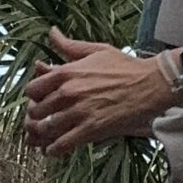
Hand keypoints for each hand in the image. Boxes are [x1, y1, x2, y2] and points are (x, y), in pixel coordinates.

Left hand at [24, 26, 166, 157]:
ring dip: (43, 136)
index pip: (32, 89)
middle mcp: (68, 92)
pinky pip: (62, 144)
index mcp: (66, 72)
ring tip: (45, 138)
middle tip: (43, 121)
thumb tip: (52, 32)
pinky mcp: (90, 129)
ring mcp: (78, 112)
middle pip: (36, 111)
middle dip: (37, 117)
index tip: (42, 100)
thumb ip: (69, 45)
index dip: (34, 97)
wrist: (151, 83)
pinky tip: (53, 150)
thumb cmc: (125, 66)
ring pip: (46, 129)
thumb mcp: (95, 50)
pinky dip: (54, 149)